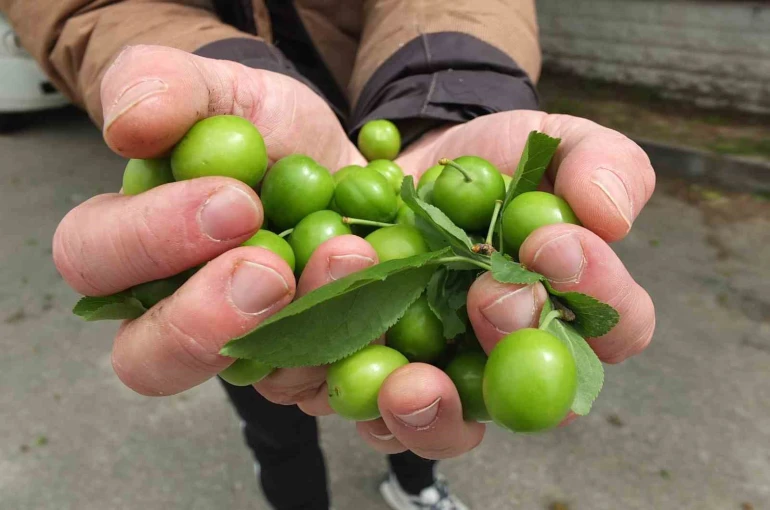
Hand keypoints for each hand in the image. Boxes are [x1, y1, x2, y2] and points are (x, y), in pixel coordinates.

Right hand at [53, 45, 367, 397]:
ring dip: (300, 329)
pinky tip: (387, 293)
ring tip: (350, 256)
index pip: (96, 261)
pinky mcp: (313, 366)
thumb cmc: (271, 132)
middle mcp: (180, 315)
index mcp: (134, 248)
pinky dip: (358, 343)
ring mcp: (250, 352)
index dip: (150, 240)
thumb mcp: (223, 89)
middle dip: (203, 321)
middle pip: (149, 359)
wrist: (348, 165)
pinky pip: (327, 385)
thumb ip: (165, 85)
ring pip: (251, 380)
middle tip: (268, 268)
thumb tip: (130, 125)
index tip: (233, 202)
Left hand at [352, 112, 655, 457]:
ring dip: (427, 410)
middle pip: (529, 397)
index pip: (612, 325)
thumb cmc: (490, 159)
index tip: (554, 244)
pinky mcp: (374, 372)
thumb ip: (597, 162)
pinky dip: (348, 395)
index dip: (597, 295)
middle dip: (509, 346)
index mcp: (569, 309)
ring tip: (409, 380)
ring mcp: (441, 375)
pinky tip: (332, 363)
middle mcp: (508, 359)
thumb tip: (610, 213)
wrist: (404, 163)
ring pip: (444, 427)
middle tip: (489, 297)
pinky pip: (362, 411)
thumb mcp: (548, 141)